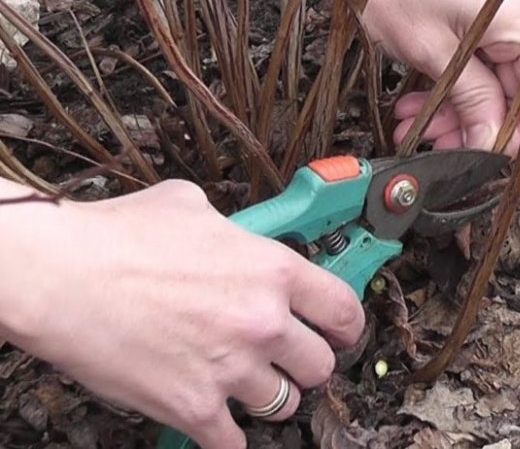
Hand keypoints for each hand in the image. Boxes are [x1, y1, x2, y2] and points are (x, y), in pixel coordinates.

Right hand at [5, 180, 363, 448]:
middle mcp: (263, 323)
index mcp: (272, 271)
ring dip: (270, 396)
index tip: (339, 332)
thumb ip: (234, 230)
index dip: (346, 325)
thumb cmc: (119, 236)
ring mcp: (232, 370)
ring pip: (285, 404)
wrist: (60, 275)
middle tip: (286, 359)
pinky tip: (219, 422)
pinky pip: (234, 443)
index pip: (344, 310)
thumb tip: (238, 238)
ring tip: (246, 384)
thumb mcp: (193, 207)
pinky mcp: (194, 408)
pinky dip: (229, 437)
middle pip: (320, 365)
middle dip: (305, 363)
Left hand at [276, 0, 519, 156]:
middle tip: (439, 146)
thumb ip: (472, 101)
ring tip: (415, 127)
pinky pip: (477, 58)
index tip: (491, 153)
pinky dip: (451, 84)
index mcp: (519, 13)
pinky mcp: (480, 8)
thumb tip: (494, 144)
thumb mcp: (433, 54)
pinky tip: (417, 105)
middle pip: (515, 84)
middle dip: (475, 120)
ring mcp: (501, 6)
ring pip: (491, 76)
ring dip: (456, 107)